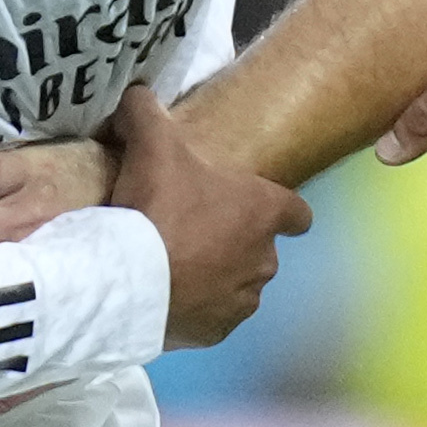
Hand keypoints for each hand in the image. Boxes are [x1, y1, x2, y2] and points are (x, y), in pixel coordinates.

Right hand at [105, 80, 311, 347]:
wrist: (129, 280)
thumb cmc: (157, 206)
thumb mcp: (151, 144)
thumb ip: (148, 111)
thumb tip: (137, 93)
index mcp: (264, 213)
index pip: (298, 212)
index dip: (284, 209)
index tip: (264, 208)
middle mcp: (265, 260)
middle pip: (261, 248)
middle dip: (235, 241)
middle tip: (193, 229)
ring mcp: (243, 301)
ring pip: (239, 285)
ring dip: (217, 276)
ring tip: (176, 265)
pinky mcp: (217, 334)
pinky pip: (213, 317)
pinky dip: (197, 309)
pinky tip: (167, 296)